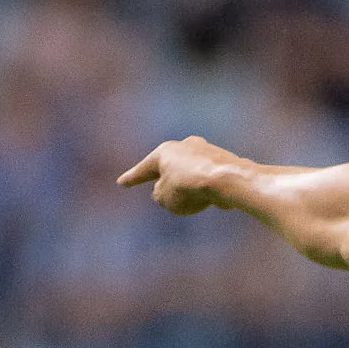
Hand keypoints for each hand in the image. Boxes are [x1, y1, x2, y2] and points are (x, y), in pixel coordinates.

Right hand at [117, 136, 243, 214]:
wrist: (228, 180)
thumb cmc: (190, 188)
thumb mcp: (165, 199)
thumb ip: (161, 195)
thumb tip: (168, 192)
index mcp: (164, 152)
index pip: (143, 169)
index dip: (131, 179)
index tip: (121, 183)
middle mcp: (184, 146)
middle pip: (169, 170)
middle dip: (166, 184)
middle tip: (167, 198)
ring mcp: (206, 151)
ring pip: (190, 176)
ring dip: (190, 191)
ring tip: (196, 201)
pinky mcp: (224, 161)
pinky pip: (210, 181)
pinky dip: (207, 191)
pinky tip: (213, 198)